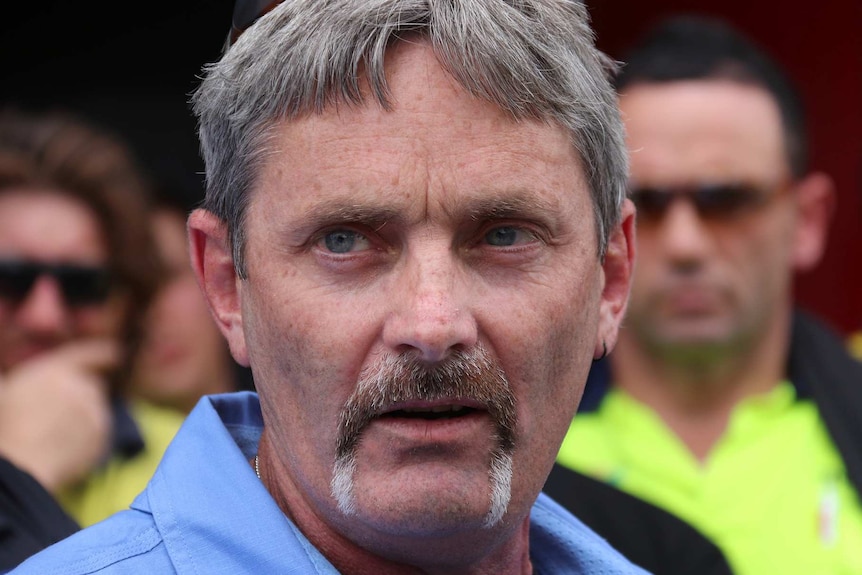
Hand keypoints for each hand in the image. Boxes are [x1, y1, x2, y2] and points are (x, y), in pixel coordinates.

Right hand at [0, 339, 118, 492]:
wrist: (20, 465)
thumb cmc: (5, 426)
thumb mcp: (2, 391)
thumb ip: (11, 380)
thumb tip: (5, 376)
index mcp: (59, 371)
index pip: (92, 354)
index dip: (104, 354)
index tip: (114, 354)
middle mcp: (84, 388)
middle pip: (93, 385)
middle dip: (81, 394)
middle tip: (55, 412)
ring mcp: (97, 413)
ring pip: (96, 410)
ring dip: (83, 417)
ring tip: (51, 434)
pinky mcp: (102, 438)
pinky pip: (97, 434)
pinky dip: (86, 439)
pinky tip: (60, 449)